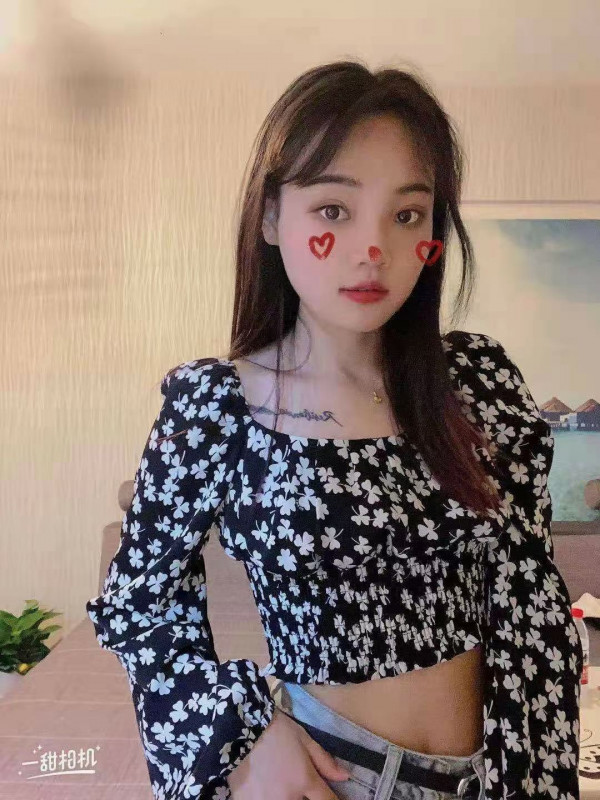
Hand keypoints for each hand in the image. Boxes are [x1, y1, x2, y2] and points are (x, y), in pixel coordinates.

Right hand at [227, 706, 351, 798]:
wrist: (239, 727)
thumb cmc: (275, 730)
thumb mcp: (304, 739)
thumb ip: (324, 761)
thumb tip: (345, 777)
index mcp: (304, 781)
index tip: (331, 798)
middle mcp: (288, 798)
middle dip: (305, 796)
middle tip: (298, 784)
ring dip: (288, 797)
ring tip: (281, 785)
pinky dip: (268, 798)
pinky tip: (266, 790)